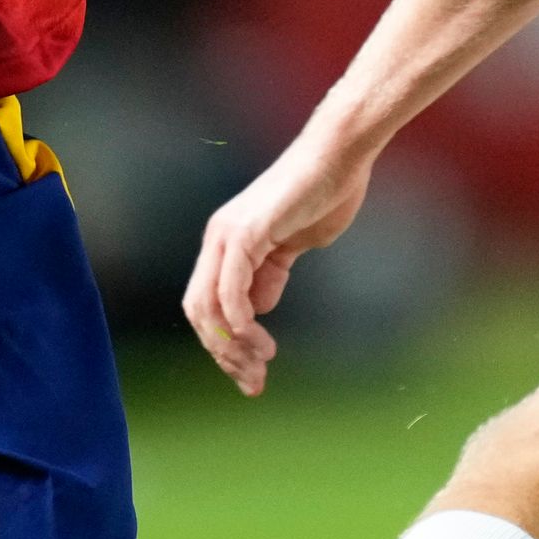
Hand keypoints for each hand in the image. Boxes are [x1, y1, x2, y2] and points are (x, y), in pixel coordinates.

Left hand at [184, 126, 374, 394]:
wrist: (339, 157)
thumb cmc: (323, 195)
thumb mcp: (292, 246)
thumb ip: (271, 274)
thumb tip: (257, 307)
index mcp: (226, 244)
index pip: (206, 306)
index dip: (224, 346)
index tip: (251, 374)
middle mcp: (218, 240)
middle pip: (199, 312)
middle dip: (224, 355)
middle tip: (253, 381)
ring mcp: (228, 235)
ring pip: (209, 307)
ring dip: (233, 346)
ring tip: (261, 364)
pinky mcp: (246, 233)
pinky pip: (230, 289)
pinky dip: (239, 322)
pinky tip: (259, 340)